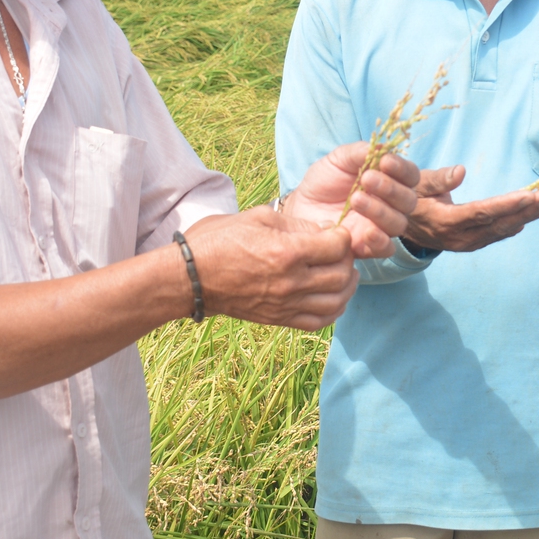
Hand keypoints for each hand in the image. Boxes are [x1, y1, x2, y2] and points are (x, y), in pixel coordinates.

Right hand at [184, 209, 358, 330]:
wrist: (192, 278)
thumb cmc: (220, 240)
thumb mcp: (258, 217)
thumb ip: (296, 223)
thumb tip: (325, 230)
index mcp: (287, 252)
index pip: (337, 246)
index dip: (342, 236)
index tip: (335, 232)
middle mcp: (291, 282)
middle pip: (341, 274)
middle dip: (347, 259)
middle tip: (341, 251)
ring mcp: (286, 305)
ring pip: (337, 301)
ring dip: (347, 286)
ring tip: (344, 273)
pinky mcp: (279, 319)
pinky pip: (319, 321)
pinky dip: (334, 310)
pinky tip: (333, 296)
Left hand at [280, 143, 421, 259]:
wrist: (299, 206)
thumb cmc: (323, 181)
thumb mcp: (338, 160)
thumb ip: (360, 152)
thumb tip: (383, 147)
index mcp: (389, 180)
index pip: (410, 175)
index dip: (402, 169)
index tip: (385, 161)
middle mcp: (391, 204)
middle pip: (409, 201)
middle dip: (390, 188)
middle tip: (366, 179)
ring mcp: (380, 227)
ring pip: (398, 224)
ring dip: (381, 211)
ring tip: (356, 200)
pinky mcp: (367, 247)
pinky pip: (385, 249)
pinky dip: (380, 240)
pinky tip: (367, 231)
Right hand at [401, 166, 538, 252]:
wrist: (397, 225)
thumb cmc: (407, 197)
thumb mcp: (415, 184)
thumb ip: (438, 179)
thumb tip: (461, 170)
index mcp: (445, 221)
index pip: (482, 213)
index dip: (507, 205)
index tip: (530, 194)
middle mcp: (458, 237)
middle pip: (498, 224)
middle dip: (527, 210)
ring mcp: (465, 243)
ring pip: (501, 230)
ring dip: (527, 216)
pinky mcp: (470, 243)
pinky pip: (496, 234)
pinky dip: (515, 223)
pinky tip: (531, 215)